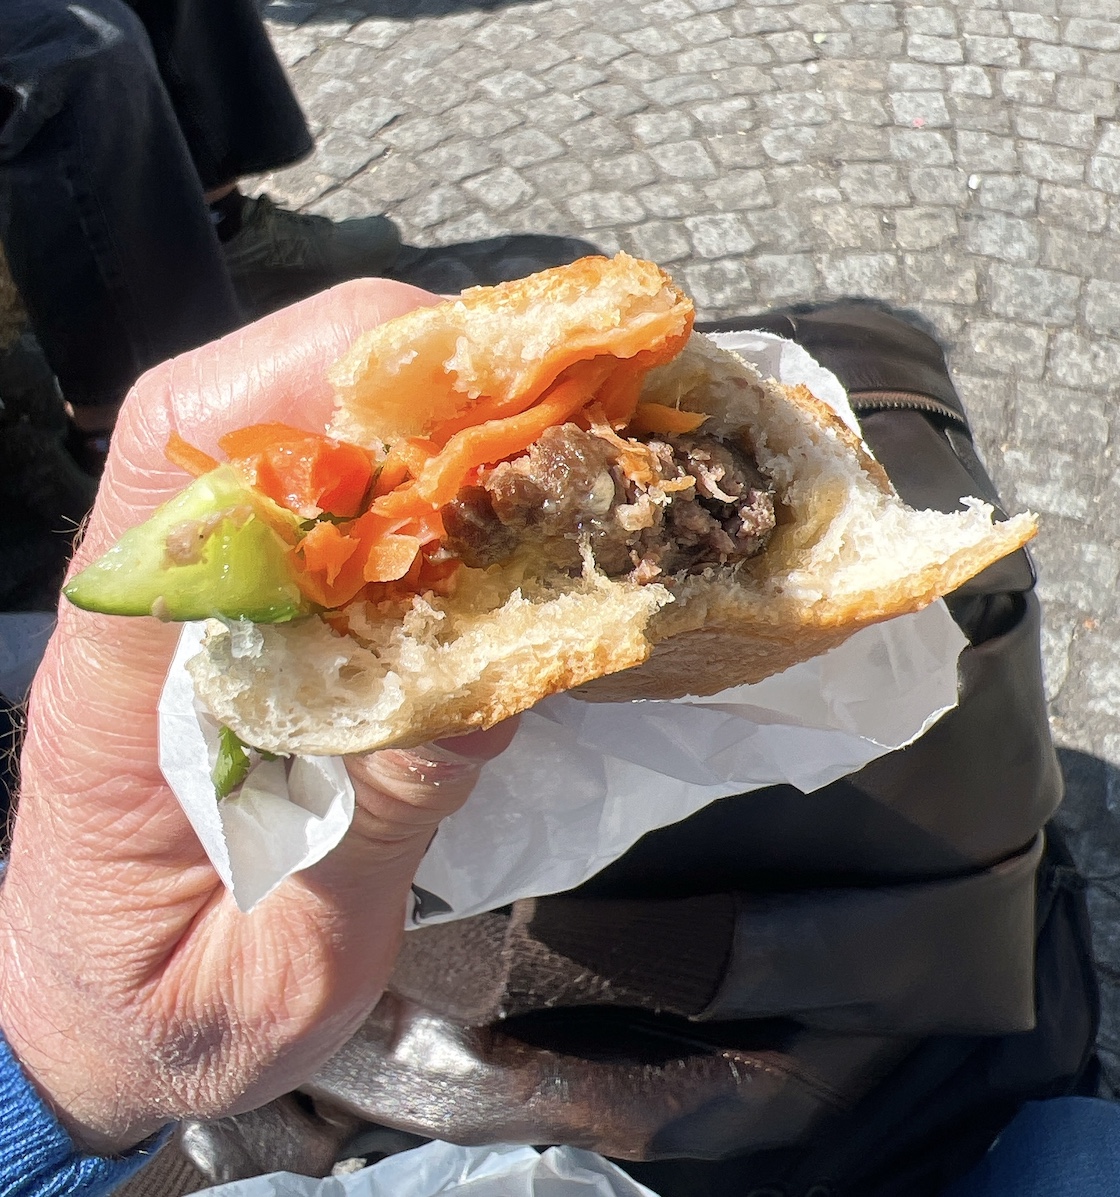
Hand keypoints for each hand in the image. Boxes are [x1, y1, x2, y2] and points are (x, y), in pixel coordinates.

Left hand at [0, 282, 514, 1154]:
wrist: (111, 1024)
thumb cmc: (169, 1012)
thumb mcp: (275, 965)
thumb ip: (364, 835)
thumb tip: (477, 704)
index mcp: (115, 677)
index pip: (176, 466)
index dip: (306, 387)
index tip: (452, 387)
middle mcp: (165, 608)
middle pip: (254, 413)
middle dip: (409, 376)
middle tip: (561, 393)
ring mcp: (225, 606)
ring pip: (314, 450)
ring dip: (445, 423)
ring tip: (568, 437)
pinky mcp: (285, 628)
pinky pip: (363, 524)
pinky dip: (453, 497)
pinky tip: (534, 516)